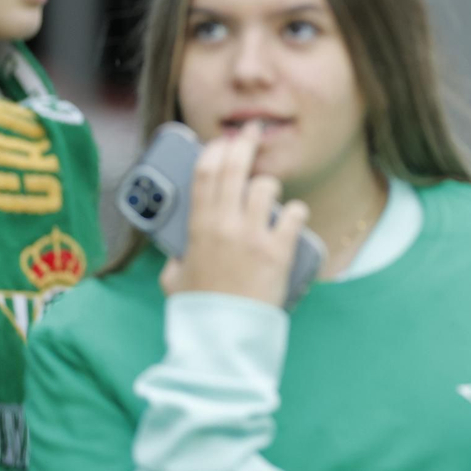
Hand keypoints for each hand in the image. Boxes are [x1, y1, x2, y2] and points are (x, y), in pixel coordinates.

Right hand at [158, 124, 307, 307]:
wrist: (225, 338)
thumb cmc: (199, 312)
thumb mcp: (174, 282)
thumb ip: (176, 262)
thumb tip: (176, 257)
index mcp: (197, 228)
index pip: (205, 173)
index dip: (215, 149)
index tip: (224, 139)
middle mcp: (224, 225)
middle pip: (235, 168)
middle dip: (245, 143)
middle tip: (254, 132)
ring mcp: (253, 236)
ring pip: (267, 187)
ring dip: (270, 188)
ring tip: (270, 198)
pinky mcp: (279, 251)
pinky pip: (294, 214)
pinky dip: (295, 213)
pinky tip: (292, 219)